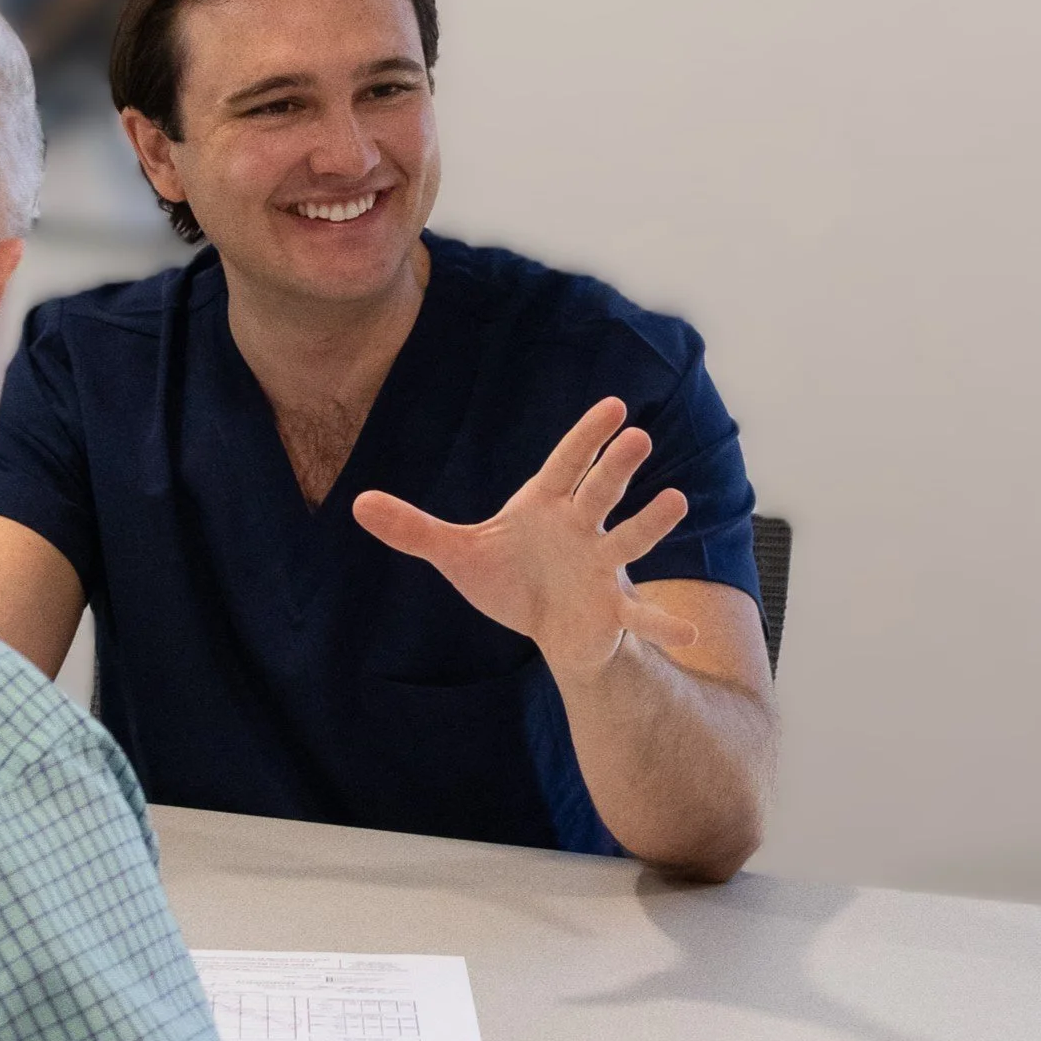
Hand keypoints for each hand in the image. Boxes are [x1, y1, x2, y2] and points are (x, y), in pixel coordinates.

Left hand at [352, 398, 697, 677]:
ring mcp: (600, 567)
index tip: (614, 406)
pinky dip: (661, 625)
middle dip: (616, 467)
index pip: (568, 463)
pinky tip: (683, 634)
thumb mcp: (456, 553)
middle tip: (638, 437)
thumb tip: (356, 504)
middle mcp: (581, 528)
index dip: (588, 435)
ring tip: (676, 501)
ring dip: (651, 523)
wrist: (545, 624)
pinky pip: (638, 616)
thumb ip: (414, 529)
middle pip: (599, 492)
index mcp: (548, 505)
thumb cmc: (509, 577)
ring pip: (628, 540)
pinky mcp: (610, 610)